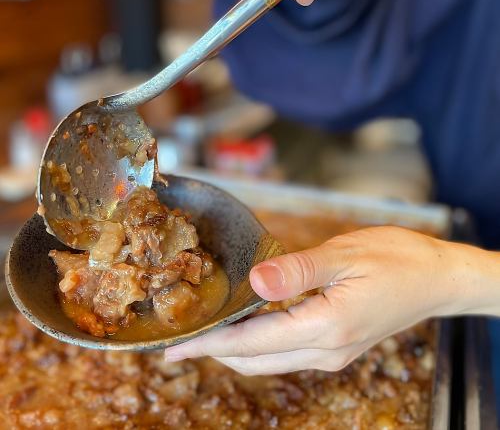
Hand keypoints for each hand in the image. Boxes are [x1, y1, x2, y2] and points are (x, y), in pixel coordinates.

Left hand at [164, 226, 494, 375]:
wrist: (436, 278)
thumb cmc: (396, 258)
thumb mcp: (344, 255)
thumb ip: (296, 270)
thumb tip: (254, 281)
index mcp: (326, 326)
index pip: (252, 341)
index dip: (210, 345)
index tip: (175, 349)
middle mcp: (327, 350)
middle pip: (255, 360)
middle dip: (214, 353)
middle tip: (180, 345)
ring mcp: (333, 354)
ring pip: (270, 362)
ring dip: (234, 352)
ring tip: (207, 336)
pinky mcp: (338, 347)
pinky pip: (287, 354)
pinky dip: (259, 346)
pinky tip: (248, 328)